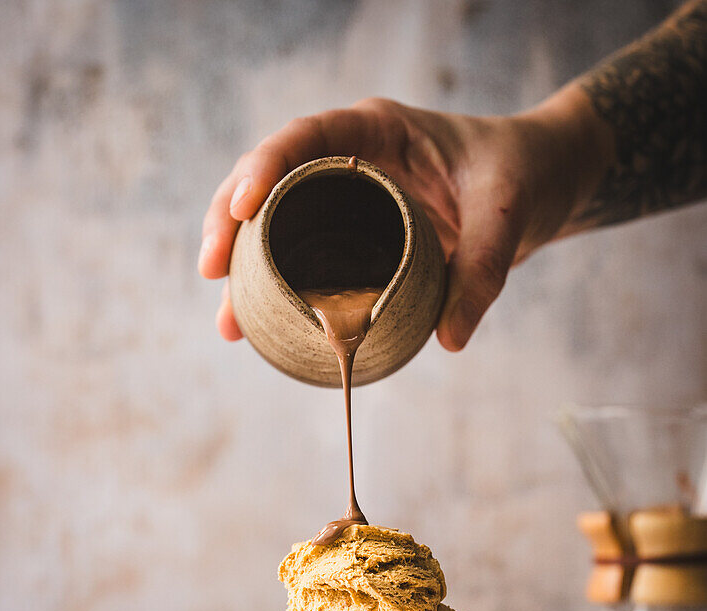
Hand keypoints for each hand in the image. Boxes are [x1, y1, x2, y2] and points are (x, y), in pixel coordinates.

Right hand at [199, 93, 610, 350]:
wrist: (541, 183)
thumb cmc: (522, 176)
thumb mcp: (509, 213)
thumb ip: (484, 269)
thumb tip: (449, 339)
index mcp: (378, 130)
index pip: (306, 136)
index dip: (265, 166)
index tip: (240, 208)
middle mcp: (350, 159)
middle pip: (269, 180)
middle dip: (229, 222)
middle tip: (210, 271)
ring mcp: (346, 200)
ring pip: (275, 224)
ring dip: (242, 268)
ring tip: (227, 321)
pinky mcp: (353, 238)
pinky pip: (302, 257)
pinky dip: (276, 290)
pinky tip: (256, 329)